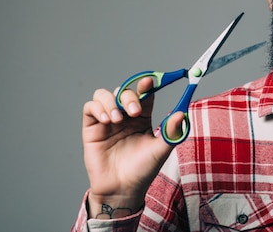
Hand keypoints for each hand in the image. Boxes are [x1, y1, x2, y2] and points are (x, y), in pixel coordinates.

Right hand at [81, 78, 184, 217]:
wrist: (122, 189)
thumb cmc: (143, 169)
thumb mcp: (161, 150)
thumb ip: (171, 132)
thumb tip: (182, 113)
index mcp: (143, 117)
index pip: (144, 94)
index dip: (147, 85)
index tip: (150, 82)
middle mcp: (125, 116)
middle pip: (124, 91)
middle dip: (130, 96)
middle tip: (135, 112)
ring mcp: (108, 120)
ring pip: (105, 95)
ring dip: (112, 102)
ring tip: (118, 119)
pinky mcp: (92, 128)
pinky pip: (90, 107)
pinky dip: (98, 108)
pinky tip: (107, 120)